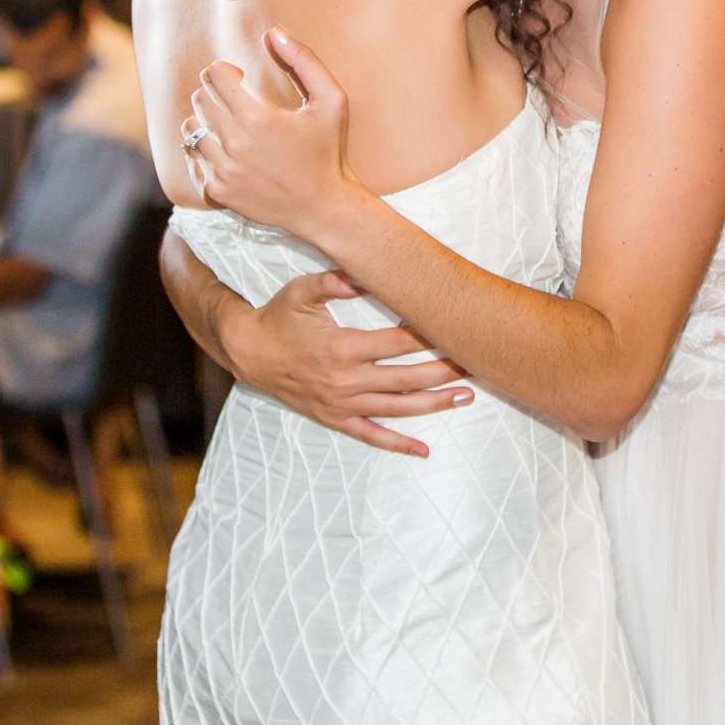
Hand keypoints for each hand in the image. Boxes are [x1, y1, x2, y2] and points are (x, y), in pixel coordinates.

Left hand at [184, 29, 358, 239]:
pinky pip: (191, 159)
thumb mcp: (331, 100)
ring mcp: (222, 171)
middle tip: (235, 100)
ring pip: (190, 129)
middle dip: (214, 92)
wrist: (323, 207)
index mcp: (257, 118)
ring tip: (227, 125)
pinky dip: (201, 151)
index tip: (238, 78)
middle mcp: (234, 145)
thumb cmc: (327, 151)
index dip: (224, 70)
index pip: (214, 75)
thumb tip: (274, 33)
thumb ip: (304, 61)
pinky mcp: (216, 192)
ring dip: (205, 121)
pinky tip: (223, 151)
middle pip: (199, 99)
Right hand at [225, 270, 472, 459]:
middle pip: (406, 378)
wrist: (250, 352)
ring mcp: (342, 403)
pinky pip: (371, 435)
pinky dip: (398, 444)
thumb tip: (360, 273)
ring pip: (397, 408)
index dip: (428, 336)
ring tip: (465, 397)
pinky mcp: (336, 418)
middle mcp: (346, 380)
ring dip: (433, 403)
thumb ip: (332, 281)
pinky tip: (424, 450)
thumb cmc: (279, 317)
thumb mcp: (301, 291)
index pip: (397, 343)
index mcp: (342, 348)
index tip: (454, 329)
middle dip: (443, 371)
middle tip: (475, 364)